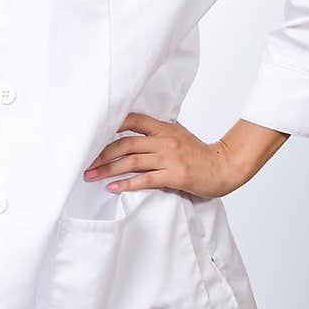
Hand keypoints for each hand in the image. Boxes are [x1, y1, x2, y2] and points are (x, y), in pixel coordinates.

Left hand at [83, 112, 243, 199]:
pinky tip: (113, 188)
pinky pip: (145, 180)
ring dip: (109, 169)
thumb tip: (131, 131)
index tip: (92, 134)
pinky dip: (127, 184)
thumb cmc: (198, 153)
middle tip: (85, 161)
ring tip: (92, 175)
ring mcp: (169, 158)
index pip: (132, 120)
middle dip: (101, 153)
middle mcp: (164, 140)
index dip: (110, 125)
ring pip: (132, 162)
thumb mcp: (178, 135)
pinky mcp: (175, 176)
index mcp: (163, 128)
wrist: (223, 166)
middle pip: (125, 143)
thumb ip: (157, 133)